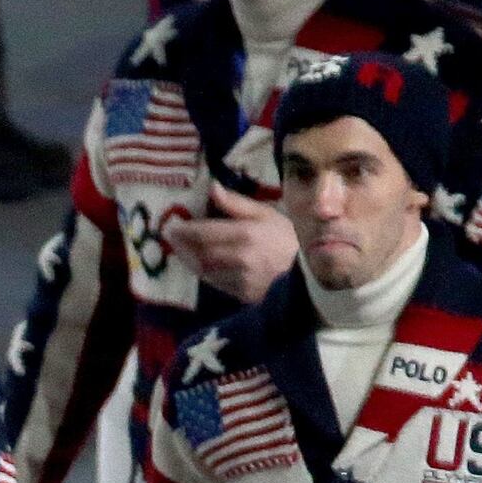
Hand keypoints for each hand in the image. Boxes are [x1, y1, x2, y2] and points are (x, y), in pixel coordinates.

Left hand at [171, 183, 297, 302]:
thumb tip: (212, 188)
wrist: (311, 274)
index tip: (171, 225)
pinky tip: (197, 264)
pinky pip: (214, 282)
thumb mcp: (268, 214)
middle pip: (199, 252)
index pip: (204, 232)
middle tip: (170, 236)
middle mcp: (239, 258)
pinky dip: (201, 272)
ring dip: (187, 259)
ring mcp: (239, 279)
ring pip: (203, 269)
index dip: (184, 230)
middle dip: (181, 245)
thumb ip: (237, 204)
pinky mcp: (241, 294)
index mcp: (247, 234)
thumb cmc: (291, 238)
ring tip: (179, 249)